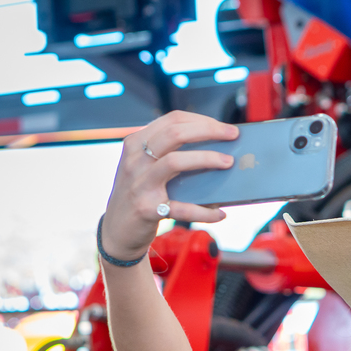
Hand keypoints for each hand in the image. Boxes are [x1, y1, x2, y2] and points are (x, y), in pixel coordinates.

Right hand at [101, 111, 237, 259]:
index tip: (225, 128)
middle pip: (175, 134)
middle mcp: (135, 160)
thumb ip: (169, 153)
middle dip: (209, 131)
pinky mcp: (147, 209)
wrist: (118, 230)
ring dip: (206, 159)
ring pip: (175, 161)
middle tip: (233, 135)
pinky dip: (204, 211)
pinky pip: (182, 207)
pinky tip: (220, 213)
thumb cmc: (140, 193)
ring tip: (228, 163)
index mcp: (136, 143)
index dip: (202, 121)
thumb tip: (218, 149)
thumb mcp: (145, 167)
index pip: (172, 120)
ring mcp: (139, 183)